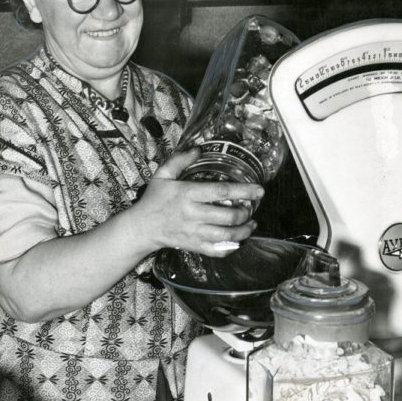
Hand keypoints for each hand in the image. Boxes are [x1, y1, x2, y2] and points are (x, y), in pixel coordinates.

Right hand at [136, 148, 264, 255]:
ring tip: (251, 224)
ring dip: (244, 231)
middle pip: (228, 216)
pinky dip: (232, 247)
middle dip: (245, 212)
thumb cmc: (154, 200)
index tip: (259, 190)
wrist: (142, 227)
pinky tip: (238, 240)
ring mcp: (195, 233)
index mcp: (188, 194)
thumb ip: (180, 160)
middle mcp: (193, 214)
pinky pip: (218, 251)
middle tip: (250, 208)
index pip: (221, 192)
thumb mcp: (163, 175)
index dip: (244, 191)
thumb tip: (199, 149)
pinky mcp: (194, 246)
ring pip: (227, 236)